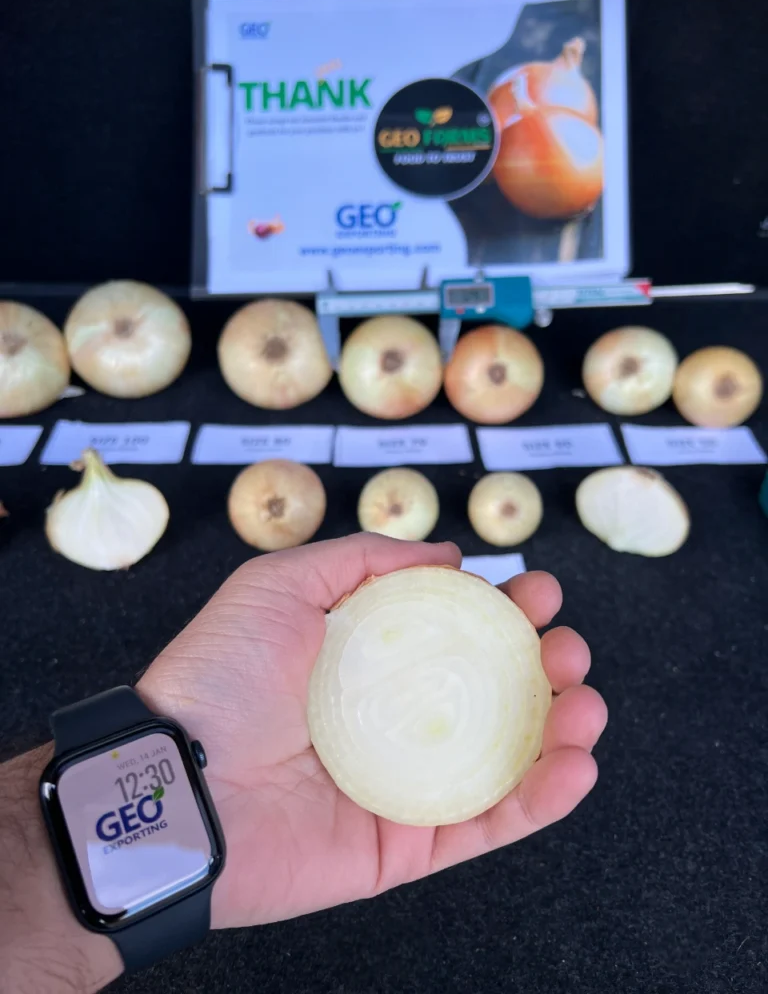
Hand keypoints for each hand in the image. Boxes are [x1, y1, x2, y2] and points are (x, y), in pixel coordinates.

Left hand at [138, 533, 606, 927]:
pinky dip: (544, 800)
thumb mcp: (281, 585)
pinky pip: (490, 824)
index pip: (459, 634)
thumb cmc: (220, 677)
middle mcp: (396, 721)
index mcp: (372, 664)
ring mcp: (407, 785)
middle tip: (565, 645)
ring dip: (563, 728)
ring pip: (508, 760)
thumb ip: (362, 561)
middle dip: (546, 664)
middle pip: (497, 694)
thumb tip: (447, 556)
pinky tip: (577, 764)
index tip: (536, 589)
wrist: (177, 783)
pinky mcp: (410, 845)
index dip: (506, 611)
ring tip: (586, 701)